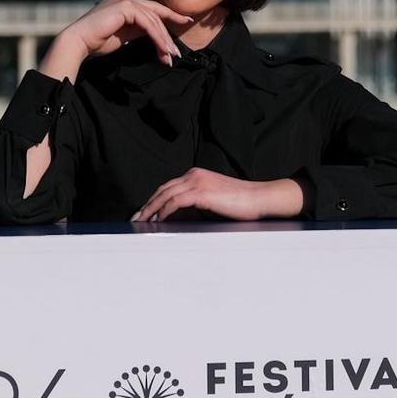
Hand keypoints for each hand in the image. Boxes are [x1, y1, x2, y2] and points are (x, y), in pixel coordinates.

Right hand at [57, 0, 191, 68]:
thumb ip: (139, 29)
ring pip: (153, 19)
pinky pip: (147, 23)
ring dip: (163, 40)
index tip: (185, 21)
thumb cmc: (97, 41)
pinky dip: (157, 37)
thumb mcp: (124, 34)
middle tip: (176, 52)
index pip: (151, 9)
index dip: (170, 15)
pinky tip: (162, 49)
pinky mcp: (124, 7)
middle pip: (154, 14)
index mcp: (123, 1)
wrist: (78, 43)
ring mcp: (124, 0)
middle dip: (167, 34)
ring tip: (170, 56)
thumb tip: (157, 33)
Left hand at [133, 168, 303, 222]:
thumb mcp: (215, 200)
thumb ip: (197, 203)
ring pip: (165, 195)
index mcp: (197, 174)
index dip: (154, 200)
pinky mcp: (201, 192)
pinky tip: (159, 222)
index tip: (145, 213)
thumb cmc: (242, 202)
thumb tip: (179, 217)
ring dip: (151, 209)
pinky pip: (175, 202)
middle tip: (136, 219)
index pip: (168, 186)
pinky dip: (164, 212)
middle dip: (147, 205)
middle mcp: (195, 174)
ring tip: (142, 222)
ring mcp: (198, 182)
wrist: (260, 198)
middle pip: (163, 189)